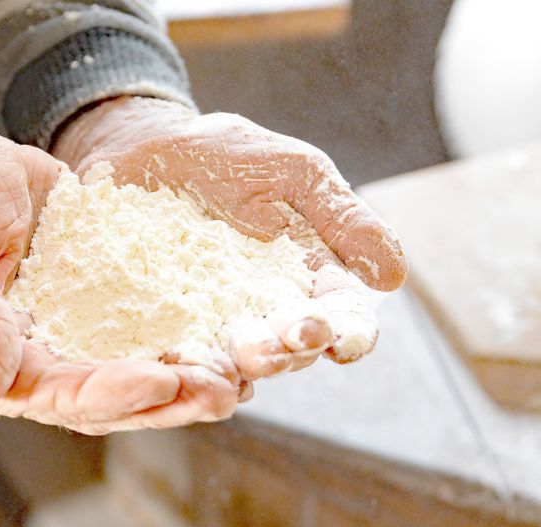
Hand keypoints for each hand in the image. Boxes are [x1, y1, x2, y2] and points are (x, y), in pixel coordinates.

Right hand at [0, 113, 236, 432]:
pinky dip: (177, 343)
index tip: (159, 380)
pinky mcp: (88, 308)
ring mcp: (57, 335)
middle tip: (217, 392)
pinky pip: (136, 334)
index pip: (43, 392)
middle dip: (159, 400)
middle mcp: (18, 359)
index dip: (104, 393)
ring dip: (178, 384)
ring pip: (123, 375)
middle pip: (94, 399)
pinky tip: (221, 346)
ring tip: (231, 382)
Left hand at [53, 97, 407, 392]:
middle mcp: (268, 309)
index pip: (340, 315)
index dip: (348, 332)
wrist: (145, 147)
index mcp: (309, 277)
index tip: (345, 340)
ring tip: (241, 356)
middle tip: (283, 345)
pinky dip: (188, 362)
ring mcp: (216, 321)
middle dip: (290, 351)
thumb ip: (342, 220)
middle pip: (291, 347)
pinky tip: (187, 365)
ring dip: (246, 362)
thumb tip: (396, 277)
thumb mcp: (294, 174)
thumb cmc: (227, 156)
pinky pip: (181, 352)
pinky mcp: (167, 324)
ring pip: (239, 358)